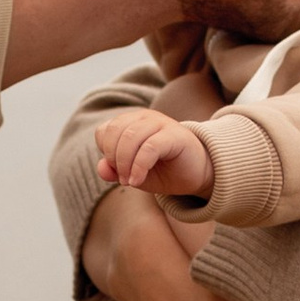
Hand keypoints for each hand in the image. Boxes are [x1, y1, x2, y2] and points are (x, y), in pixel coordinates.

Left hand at [96, 112, 215, 199]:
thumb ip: (114, 170)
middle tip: (123, 179)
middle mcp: (145, 118)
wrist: (197, 175)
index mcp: (132, 122)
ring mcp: (161, 123)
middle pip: (115, 132)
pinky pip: (149, 147)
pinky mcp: (175, 135)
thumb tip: (102, 168)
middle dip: (113, 160)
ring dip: (125, 164)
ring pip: (130, 138)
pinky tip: (137, 181)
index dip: (105, 153)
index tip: (116, 171)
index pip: (105, 131)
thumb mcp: (133, 174)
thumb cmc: (164, 171)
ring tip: (130, 182)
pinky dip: (138, 167)